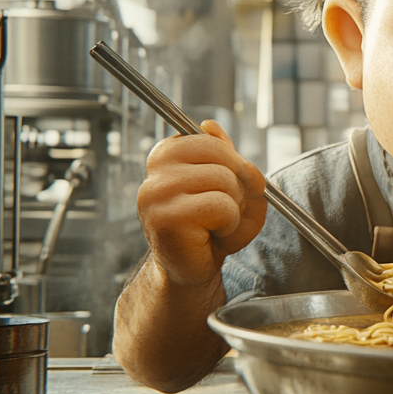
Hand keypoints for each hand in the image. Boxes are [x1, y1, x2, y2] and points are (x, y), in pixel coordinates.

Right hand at [137, 120, 266, 285]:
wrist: (192, 267)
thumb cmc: (210, 224)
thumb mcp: (227, 181)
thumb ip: (224, 152)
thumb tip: (209, 126)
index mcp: (166, 154)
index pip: (210, 139)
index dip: (232, 162)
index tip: (227, 183)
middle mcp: (155, 171)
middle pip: (222, 157)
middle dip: (238, 185)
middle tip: (224, 208)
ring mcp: (156, 195)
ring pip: (225, 182)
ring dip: (234, 207)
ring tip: (216, 222)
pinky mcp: (165, 219)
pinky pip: (221, 207)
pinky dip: (230, 223)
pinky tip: (211, 234)